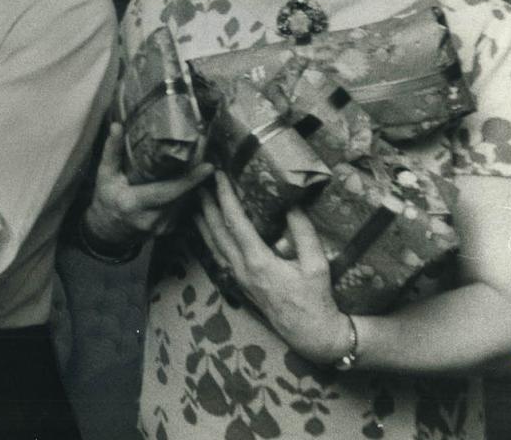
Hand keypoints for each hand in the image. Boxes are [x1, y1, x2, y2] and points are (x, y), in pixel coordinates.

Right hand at [84, 121, 212, 246]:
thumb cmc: (106, 198)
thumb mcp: (105, 174)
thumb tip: (116, 126)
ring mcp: (164, 226)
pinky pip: (184, 205)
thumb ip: (112, 151)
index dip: (189, 180)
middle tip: (204, 146)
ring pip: (186, 199)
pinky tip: (190, 174)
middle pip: (182, 193)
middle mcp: (152, 219)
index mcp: (134, 204)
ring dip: (194, 179)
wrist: (109, 229)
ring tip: (200, 154)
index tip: (208, 167)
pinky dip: (188, 189)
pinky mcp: (171, 228)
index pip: (167, 192)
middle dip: (196, 170)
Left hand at [195, 170, 351, 363]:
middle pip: (215, 231)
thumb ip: (304, 232)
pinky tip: (204, 230)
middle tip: (197, 181)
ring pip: (212, 244)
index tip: (219, 176)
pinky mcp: (239, 283)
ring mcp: (237, 277)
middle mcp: (241, 269)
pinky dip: (208, 239)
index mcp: (258, 262)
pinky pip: (217, 256)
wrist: (310, 333)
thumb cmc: (316, 299)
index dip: (225, 197)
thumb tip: (292, 203)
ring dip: (202, 221)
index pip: (235, 222)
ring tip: (194, 200)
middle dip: (206, 205)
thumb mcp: (317, 265)